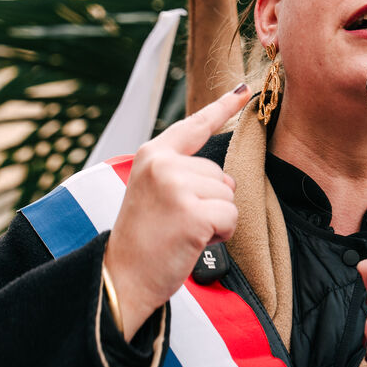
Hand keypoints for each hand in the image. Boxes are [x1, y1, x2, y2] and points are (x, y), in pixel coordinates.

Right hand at [103, 85, 248, 338]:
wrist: (122, 276)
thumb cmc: (144, 240)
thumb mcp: (155, 192)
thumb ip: (184, 174)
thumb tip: (226, 178)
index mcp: (152, 155)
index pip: (194, 126)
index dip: (223, 108)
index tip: (245, 90)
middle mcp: (163, 164)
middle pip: (220, 174)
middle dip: (210, 202)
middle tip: (178, 222)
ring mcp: (176, 186)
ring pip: (228, 195)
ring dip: (216, 219)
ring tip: (183, 232)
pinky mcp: (191, 211)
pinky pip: (231, 216)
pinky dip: (221, 233)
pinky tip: (194, 242)